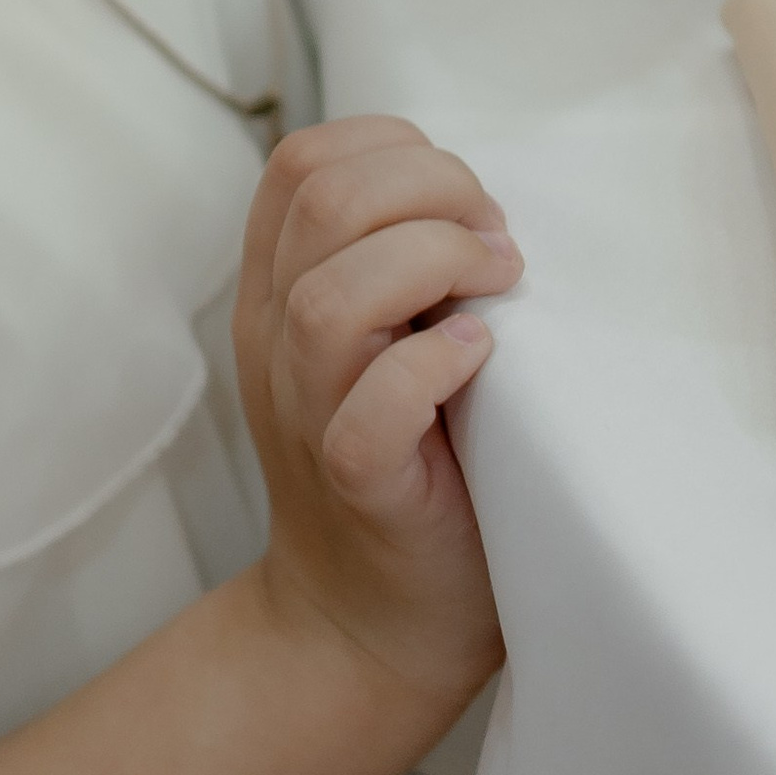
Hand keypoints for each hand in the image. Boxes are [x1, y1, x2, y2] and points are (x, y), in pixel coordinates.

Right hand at [234, 117, 513, 712]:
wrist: (368, 625)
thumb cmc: (407, 471)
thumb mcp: (374, 348)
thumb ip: (394, 269)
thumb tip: (476, 198)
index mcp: (278, 294)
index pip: (302, 161)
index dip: (394, 148)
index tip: (466, 205)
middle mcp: (277, 344)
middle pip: (322, 201)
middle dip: (434, 190)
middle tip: (497, 248)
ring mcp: (307, 415)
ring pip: (330, 299)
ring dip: (436, 264)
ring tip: (498, 292)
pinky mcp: (356, 486)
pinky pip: (368, 412)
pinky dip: (430, 368)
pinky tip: (479, 360)